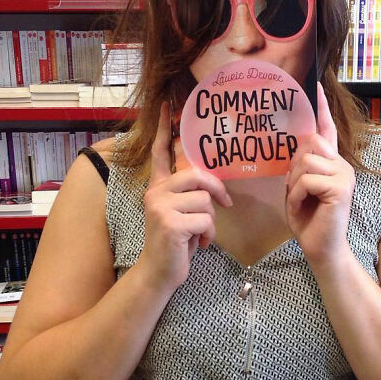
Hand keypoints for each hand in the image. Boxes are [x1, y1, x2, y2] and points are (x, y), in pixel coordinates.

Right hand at [135, 101, 232, 293]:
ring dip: (211, 221)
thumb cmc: (175, 243)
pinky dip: (209, 235)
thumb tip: (213, 185)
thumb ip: (189, 195)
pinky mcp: (170, 223)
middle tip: (225, 204)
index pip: (161, 152)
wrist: (158, 273)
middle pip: (197, 175)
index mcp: (158, 187)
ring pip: (205, 200)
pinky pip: (206, 220)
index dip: (165, 129)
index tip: (166, 106)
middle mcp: (155, 192)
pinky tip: (198, 245)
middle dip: (216, 191)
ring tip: (200, 234)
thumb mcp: (180, 213)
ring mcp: (160, 207)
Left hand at [285, 83, 355, 266]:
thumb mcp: (298, 187)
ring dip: (293, 185)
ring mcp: (344, 175)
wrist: (320, 248)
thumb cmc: (308, 219)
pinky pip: (306, 180)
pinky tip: (303, 207)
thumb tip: (299, 144)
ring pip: (304, 162)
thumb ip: (300, 165)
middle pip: (308, 144)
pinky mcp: (341, 188)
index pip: (326, 130)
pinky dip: (296, 195)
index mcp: (332, 162)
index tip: (315, 86)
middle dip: (293, 167)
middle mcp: (341, 164)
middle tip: (295, 190)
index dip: (320, 108)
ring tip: (300, 201)